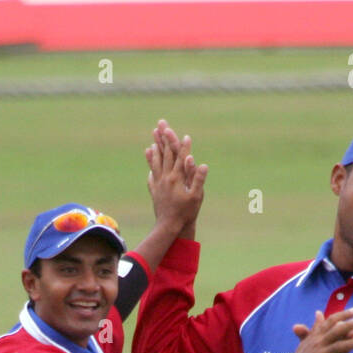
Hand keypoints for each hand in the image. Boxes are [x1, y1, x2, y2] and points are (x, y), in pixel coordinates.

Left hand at [146, 118, 206, 238]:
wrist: (168, 227)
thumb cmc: (185, 214)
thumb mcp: (196, 198)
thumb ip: (198, 180)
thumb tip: (203, 164)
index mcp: (176, 178)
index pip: (181, 158)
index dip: (184, 146)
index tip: (185, 135)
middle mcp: (166, 178)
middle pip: (165, 155)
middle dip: (164, 139)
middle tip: (161, 125)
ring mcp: (159, 184)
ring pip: (156, 162)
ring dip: (156, 149)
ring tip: (153, 138)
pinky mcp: (155, 190)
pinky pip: (152, 174)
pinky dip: (150, 165)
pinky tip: (149, 159)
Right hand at [288, 309, 352, 352]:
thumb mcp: (306, 339)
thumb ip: (315, 326)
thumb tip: (319, 312)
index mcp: (316, 335)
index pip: (330, 321)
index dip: (343, 314)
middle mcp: (318, 343)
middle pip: (335, 331)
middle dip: (348, 325)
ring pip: (338, 346)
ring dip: (351, 343)